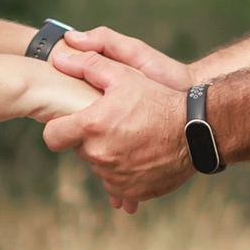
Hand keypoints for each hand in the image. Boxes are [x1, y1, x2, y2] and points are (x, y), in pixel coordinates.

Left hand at [44, 27, 194, 212]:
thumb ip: (88, 65)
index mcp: (92, 127)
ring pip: (98, 166)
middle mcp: (99, 155)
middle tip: (115, 124)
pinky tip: (140, 154)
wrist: (197, 132)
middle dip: (90, 138)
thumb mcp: (125, 75)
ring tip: (132, 137)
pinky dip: (123, 171)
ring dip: (108, 154)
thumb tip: (58, 58)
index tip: (73, 122)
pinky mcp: (130, 191)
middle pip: (78, 150)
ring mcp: (114, 176)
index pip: (52, 136)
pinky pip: (115, 183)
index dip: (59, 128)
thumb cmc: (159, 99)